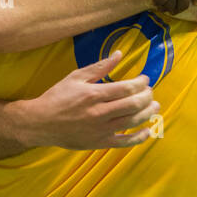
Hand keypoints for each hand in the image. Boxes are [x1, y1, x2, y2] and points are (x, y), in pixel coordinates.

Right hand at [23, 53, 159, 149]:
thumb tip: (119, 54)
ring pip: (132, 122)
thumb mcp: (76, 77)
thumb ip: (100, 67)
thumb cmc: (58, 97)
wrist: (41, 123)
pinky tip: (148, 130)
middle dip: (147, 97)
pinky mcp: (99, 143)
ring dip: (148, 113)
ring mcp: (101, 130)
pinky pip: (124, 142)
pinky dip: (139, 137)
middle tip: (151, 92)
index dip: (141, 83)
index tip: (145, 79)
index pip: (126, 88)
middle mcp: (100, 112)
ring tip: (155, 106)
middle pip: (133, 105)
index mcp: (94, 94)